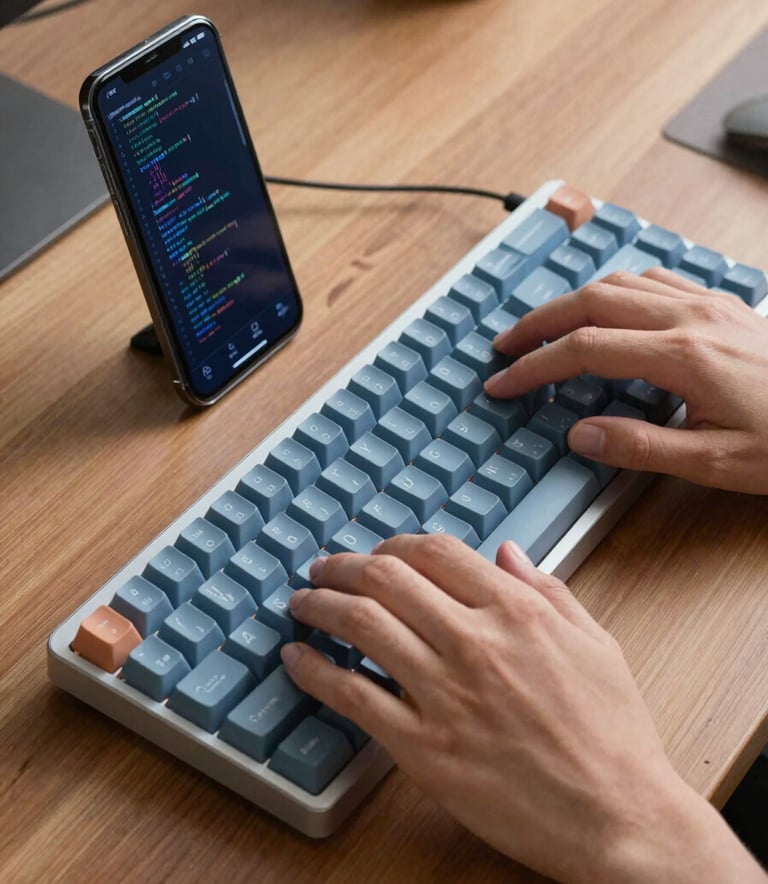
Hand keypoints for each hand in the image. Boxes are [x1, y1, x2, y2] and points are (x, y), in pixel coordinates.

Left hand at [281, 535, 764, 882]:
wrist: (619, 818)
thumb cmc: (615, 734)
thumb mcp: (596, 643)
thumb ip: (549, 590)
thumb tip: (508, 553)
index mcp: (518, 612)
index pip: (437, 552)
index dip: (396, 544)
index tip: (379, 553)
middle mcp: (476, 641)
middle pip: (388, 578)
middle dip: (345, 565)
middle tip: (324, 568)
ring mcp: (445, 693)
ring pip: (363, 624)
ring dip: (321, 604)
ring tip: (303, 601)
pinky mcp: (423, 747)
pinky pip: (353, 695)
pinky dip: (314, 670)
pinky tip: (296, 658)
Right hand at [485, 268, 767, 493]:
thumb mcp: (715, 462)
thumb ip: (640, 447)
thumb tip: (580, 435)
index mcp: (684, 356)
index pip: (585, 350)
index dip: (535, 366)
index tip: (503, 381)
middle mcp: (691, 317)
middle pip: (593, 301)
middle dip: (539, 322)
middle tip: (506, 345)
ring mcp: (709, 304)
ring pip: (621, 282)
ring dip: (572, 300)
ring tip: (543, 326)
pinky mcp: (722, 304)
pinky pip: (655, 279)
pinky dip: (616, 289)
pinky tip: (606, 306)